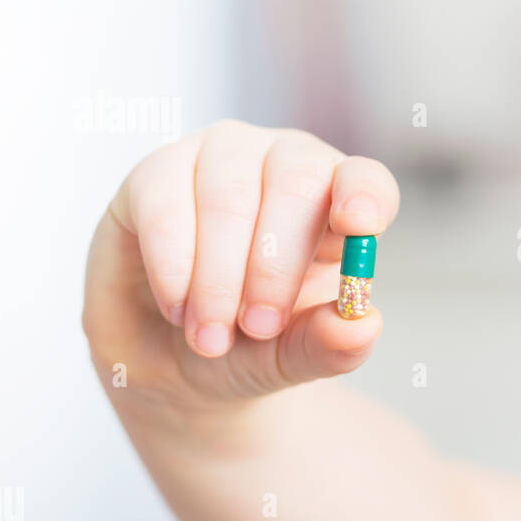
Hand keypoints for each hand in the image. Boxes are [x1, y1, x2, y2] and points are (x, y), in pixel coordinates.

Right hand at [83, 120, 399, 410]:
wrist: (171, 361)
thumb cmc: (249, 345)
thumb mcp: (291, 356)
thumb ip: (329, 344)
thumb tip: (363, 326)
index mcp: (337, 203)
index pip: (365, 179)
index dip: (364, 195)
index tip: (359, 226)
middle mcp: (284, 165)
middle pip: (297, 183)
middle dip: (276, 265)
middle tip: (259, 327)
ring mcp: (221, 159)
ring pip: (228, 197)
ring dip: (219, 277)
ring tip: (211, 338)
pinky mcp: (156, 173)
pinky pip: (165, 204)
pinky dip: (173, 266)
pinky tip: (178, 308)